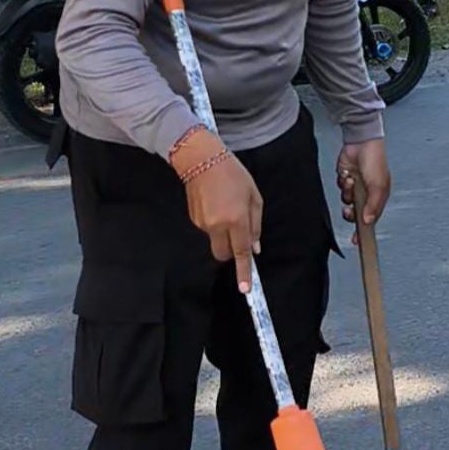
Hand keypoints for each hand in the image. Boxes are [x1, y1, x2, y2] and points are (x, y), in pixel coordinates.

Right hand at [172, 130, 262, 293]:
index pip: (241, 253)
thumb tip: (254, 247)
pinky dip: (214, 224)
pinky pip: (207, 230)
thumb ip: (255, 224)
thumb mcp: (254, 196)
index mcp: (235, 219)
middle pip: (223, 255)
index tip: (245, 289)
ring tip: (227, 207)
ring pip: (215, 242)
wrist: (201, 159)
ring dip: (223, 234)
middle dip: (231, 252)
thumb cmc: (233, 174)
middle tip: (238, 234)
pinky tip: (216, 204)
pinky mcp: (193, 219)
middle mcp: (217, 226)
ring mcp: (202, 224)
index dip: (244, 272)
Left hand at [336, 139, 390, 242]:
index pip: (371, 220)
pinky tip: (347, 174)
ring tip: (351, 180)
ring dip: (347, 192)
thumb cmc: (375, 161)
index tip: (357, 241)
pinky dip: (342, 183)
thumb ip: (373, 205)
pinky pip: (341, 189)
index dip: (363, 231)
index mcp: (378, 198)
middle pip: (356, 213)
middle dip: (351, 212)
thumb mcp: (377, 186)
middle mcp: (367, 194)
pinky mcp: (346, 179)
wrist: (361, 141)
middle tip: (349, 208)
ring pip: (346, 201)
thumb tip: (368, 221)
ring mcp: (356, 187)